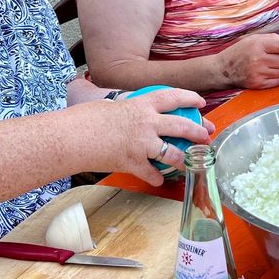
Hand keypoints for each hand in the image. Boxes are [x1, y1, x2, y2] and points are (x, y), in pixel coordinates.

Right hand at [95, 86, 212, 185]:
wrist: (72, 137)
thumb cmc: (85, 119)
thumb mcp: (110, 106)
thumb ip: (125, 109)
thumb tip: (127, 111)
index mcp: (141, 104)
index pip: (172, 97)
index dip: (189, 98)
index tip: (200, 103)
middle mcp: (147, 123)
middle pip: (181, 126)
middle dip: (197, 132)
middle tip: (206, 136)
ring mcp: (142, 144)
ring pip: (173, 154)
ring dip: (184, 161)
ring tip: (191, 165)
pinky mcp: (133, 163)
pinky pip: (151, 174)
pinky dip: (156, 178)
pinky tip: (159, 181)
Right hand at [218, 33, 278, 89]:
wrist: (222, 69)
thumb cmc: (239, 52)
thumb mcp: (253, 39)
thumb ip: (273, 38)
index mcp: (258, 44)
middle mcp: (258, 58)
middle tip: (276, 57)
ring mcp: (258, 73)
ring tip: (268, 64)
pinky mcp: (257, 84)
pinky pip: (277, 81)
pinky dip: (275, 77)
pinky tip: (266, 73)